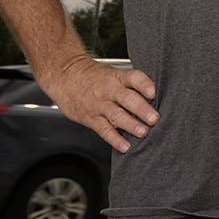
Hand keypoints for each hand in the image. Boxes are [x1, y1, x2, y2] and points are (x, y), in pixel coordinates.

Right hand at [42, 55, 158, 153]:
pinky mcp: (90, 118)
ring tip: (143, 132)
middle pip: (127, 98)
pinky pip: (104, 130)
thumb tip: (154, 97)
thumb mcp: (111, 72)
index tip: (153, 92)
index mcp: (116, 76)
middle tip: (154, 118)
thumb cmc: (92, 75)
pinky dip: (114, 139)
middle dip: (142, 109)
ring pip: (117, 115)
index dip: (144, 84)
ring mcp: (99, 104)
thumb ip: (130, 84)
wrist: (64, 76)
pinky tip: (125, 146)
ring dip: (131, 125)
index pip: (133, 77)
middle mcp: (108, 90)